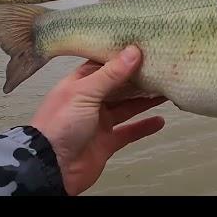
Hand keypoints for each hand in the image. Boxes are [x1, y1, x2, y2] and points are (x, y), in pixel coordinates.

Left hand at [31, 46, 165, 194]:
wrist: (51, 168)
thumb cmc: (58, 126)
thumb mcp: (85, 93)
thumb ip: (111, 74)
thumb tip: (133, 51)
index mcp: (80, 84)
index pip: (104, 65)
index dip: (122, 57)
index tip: (143, 47)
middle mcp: (89, 101)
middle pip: (119, 86)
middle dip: (138, 78)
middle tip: (160, 68)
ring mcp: (99, 122)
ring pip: (127, 107)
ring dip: (145, 100)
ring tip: (165, 90)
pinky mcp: (106, 142)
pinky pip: (129, 132)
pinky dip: (144, 127)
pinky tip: (159, 121)